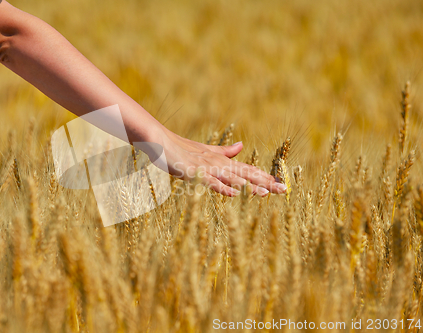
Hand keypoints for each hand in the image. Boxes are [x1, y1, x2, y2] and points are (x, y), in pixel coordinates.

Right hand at [155, 129, 287, 196]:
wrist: (159, 141)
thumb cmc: (181, 148)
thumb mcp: (206, 151)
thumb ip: (225, 151)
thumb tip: (242, 146)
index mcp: (222, 160)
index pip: (248, 170)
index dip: (265, 177)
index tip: (281, 184)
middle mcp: (218, 163)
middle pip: (245, 174)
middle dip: (265, 182)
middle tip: (284, 190)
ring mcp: (206, 168)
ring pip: (231, 178)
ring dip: (248, 186)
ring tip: (265, 193)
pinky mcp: (194, 172)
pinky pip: (210, 182)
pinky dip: (222, 188)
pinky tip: (233, 194)